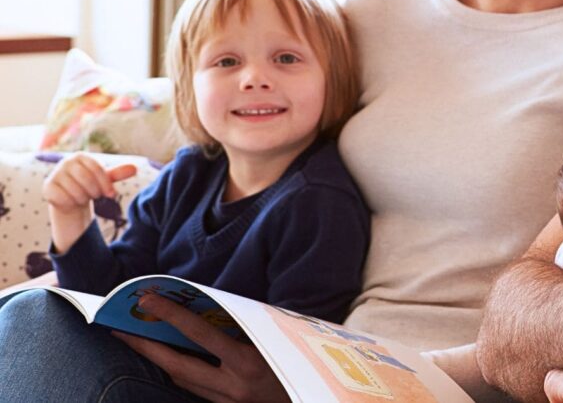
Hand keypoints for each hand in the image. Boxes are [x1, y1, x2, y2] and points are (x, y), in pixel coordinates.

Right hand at [44, 153, 135, 251]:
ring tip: (83, 197)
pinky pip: (63, 198)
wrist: (70, 197)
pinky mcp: (47, 187)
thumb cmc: (90, 185)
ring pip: (75, 191)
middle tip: (96, 196)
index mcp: (81, 156)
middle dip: (95, 192)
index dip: (106, 184)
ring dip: (83, 198)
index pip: (97, 169)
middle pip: (86, 180)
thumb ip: (118, 173)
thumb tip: (135, 168)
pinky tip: (72, 201)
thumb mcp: (105, 179)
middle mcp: (66, 162)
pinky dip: (71, 203)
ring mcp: (55, 174)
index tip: (112, 194)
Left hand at [114, 295, 287, 402]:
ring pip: (182, 380)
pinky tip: (170, 362)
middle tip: (119, 328)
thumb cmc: (302, 366)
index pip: (200, 334)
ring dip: (159, 361)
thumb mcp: (280, 340)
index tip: (148, 299)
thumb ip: (251, 328)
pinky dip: (181, 375)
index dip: (170, 315)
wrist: (313, 401)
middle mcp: (234, 385)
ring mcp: (228, 402)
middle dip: (145, 346)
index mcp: (249, 361)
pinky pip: (195, 390)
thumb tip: (217, 307)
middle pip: (176, 365)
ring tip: (138, 341)